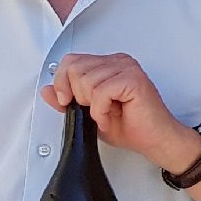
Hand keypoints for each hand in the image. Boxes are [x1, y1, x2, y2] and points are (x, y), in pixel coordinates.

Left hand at [42, 53, 199, 171]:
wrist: (154, 140)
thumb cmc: (131, 126)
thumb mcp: (88, 113)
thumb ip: (67, 100)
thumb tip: (46, 90)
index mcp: (109, 64)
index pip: (71, 60)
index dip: (62, 82)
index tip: (68, 101)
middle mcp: (119, 62)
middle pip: (75, 67)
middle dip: (78, 95)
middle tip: (94, 109)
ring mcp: (128, 68)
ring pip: (86, 80)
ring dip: (92, 106)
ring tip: (106, 114)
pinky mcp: (134, 80)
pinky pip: (101, 92)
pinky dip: (100, 111)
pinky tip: (111, 116)